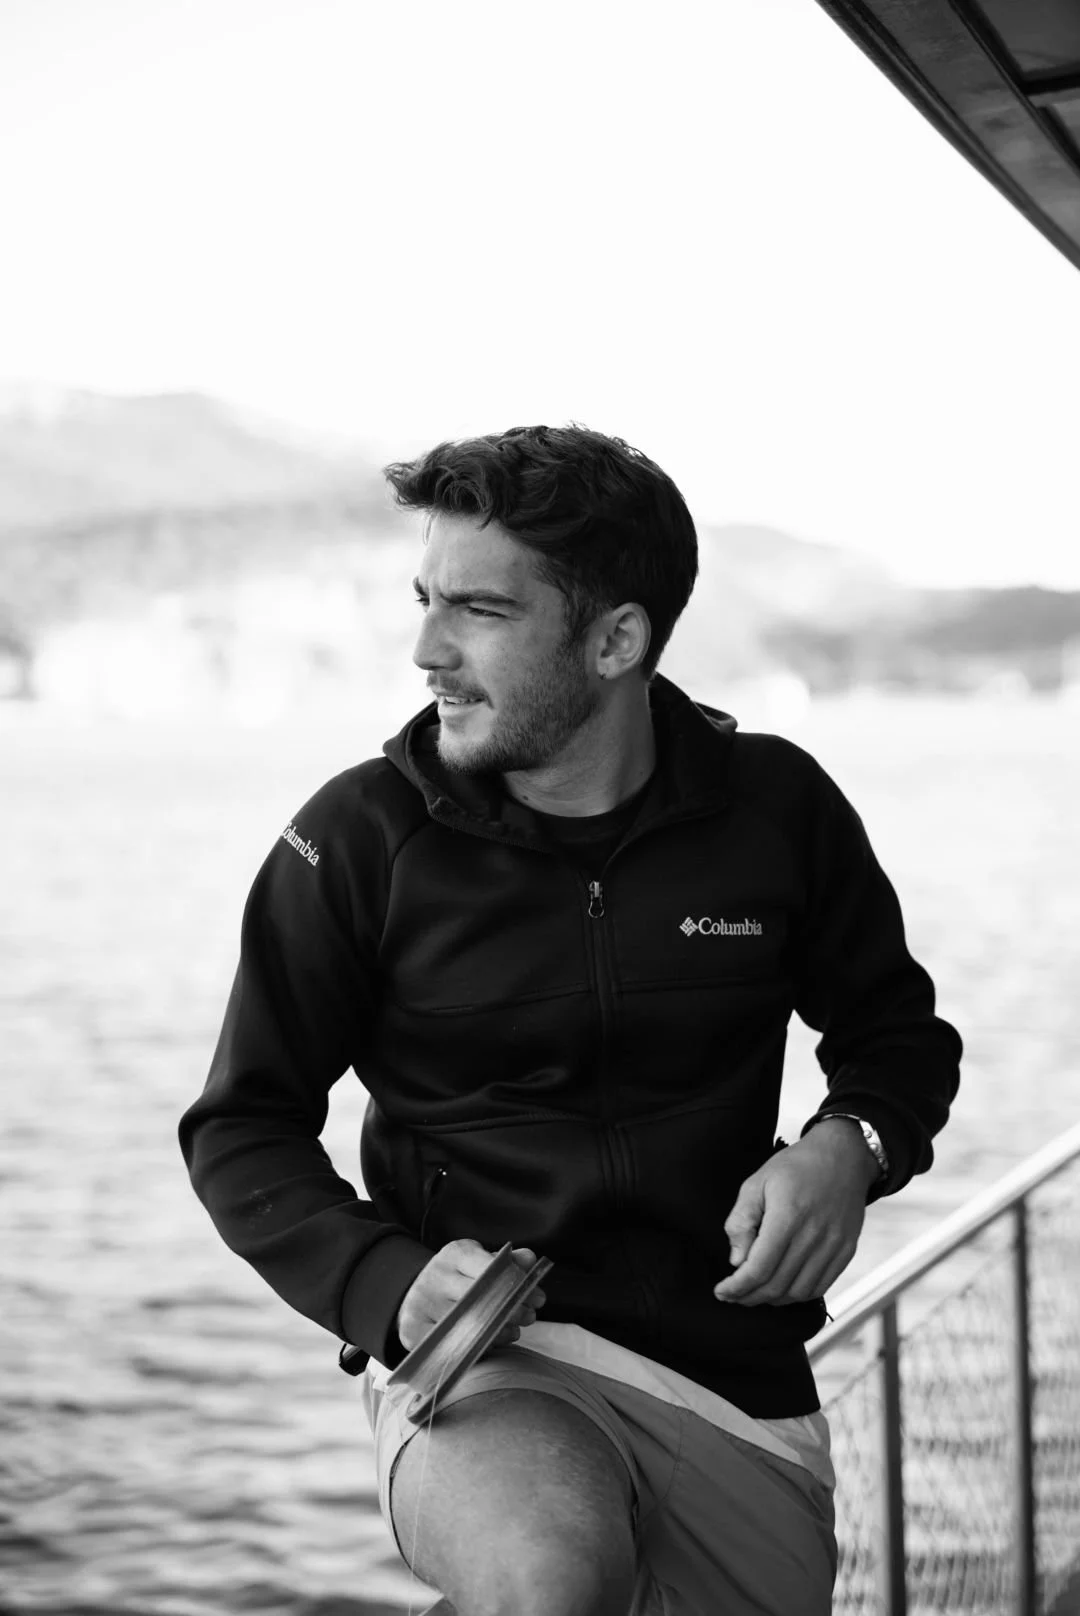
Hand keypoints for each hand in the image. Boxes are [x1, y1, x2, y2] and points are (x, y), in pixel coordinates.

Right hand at [395, 1238, 546, 1352]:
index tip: (535, 1295)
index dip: (517, 1284)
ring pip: (469, 1325)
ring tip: (514, 1331)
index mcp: (454, 1254)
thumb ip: (508, 1262)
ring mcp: (421, 1305)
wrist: (418, 1294)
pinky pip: (452, 1345)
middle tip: (530, 1316)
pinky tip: (490, 1342)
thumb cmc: (459, 1278)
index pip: (490, 1267)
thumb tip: (530, 1260)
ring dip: (499, 1331)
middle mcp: (435, 1276)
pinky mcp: (413, 1331)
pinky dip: (476, 1347)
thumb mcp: (481, 1262)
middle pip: (481, 1298)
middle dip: (512, 1310)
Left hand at [712, 1124, 877, 1306]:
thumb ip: (741, 1221)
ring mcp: (834, 1245)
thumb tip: (737, 1261)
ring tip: (755, 1292)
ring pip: (799, 1292)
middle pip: (777, 1285)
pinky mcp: (846, 1250)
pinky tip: (782, 1288)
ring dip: (773, 1299)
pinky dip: (798, 1295)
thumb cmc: (795, 1167)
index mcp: (788, 1215)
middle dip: (749, 1297)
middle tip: (734, 1295)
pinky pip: (821, 1287)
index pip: (759, 1268)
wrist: (842, 1156)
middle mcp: (814, 1234)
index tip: (721, 1291)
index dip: (737, 1287)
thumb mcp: (756, 1182)